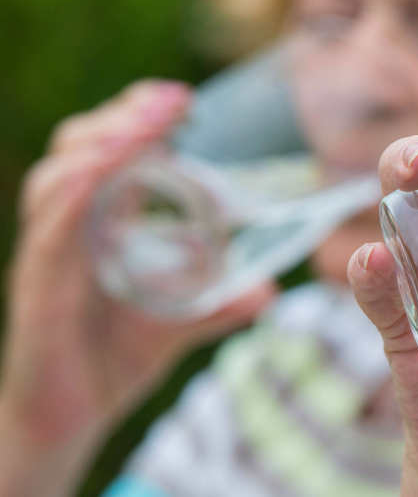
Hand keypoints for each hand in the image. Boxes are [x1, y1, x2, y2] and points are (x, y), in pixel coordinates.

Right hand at [0, 81, 274, 495]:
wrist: (66, 422)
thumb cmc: (111, 362)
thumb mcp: (176, 326)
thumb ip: (217, 306)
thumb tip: (268, 293)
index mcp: (97, 227)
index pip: (107, 152)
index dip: (139, 118)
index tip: (186, 102)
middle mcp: (69, 230)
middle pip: (80, 148)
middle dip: (126, 116)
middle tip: (177, 102)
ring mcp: (50, 254)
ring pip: (60, 177)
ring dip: (105, 142)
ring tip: (150, 124)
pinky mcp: (40, 286)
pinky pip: (51, 228)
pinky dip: (77, 191)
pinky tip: (107, 169)